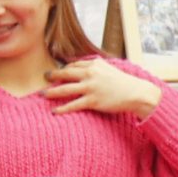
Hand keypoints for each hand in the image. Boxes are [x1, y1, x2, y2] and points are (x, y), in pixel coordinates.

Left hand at [42, 58, 161, 119]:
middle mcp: (90, 74)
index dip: (65, 69)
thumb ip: (96, 67)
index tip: (58, 72)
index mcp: (95, 64)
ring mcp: (90, 87)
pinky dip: (62, 109)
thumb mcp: (109, 69)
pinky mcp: (92, 101)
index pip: (74, 65)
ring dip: (51, 92)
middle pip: (66, 74)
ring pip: (65, 89)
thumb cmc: (123, 82)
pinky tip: (54, 112)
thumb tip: (83, 68)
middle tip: (44, 77)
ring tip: (42, 94)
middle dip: (53, 75)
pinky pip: (73, 105)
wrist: (136, 92)